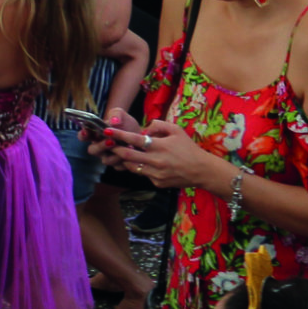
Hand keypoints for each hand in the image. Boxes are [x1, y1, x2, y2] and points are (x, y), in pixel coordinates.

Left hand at [99, 114, 221, 189]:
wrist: (200, 170)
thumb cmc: (188, 148)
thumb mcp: (176, 130)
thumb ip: (158, 125)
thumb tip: (143, 130)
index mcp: (160, 146)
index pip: (134, 140)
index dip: (119, 135)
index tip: (107, 131)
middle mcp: (155, 161)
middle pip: (127, 156)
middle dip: (115, 149)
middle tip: (108, 144)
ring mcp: (155, 174)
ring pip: (132, 167)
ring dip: (126, 160)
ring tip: (124, 153)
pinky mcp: (156, 183)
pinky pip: (144, 174)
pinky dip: (141, 168)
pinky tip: (145, 163)